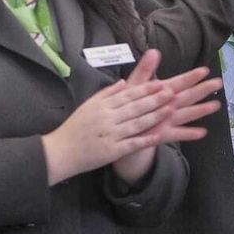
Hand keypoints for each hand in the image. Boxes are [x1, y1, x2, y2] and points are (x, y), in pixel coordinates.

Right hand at [42, 50, 217, 185]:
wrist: (60, 151)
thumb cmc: (75, 127)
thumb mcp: (88, 105)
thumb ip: (107, 93)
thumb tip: (123, 82)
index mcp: (102, 105)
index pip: (128, 95)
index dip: (146, 89)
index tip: (161, 83)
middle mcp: (107, 118)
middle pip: (135, 106)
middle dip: (155, 99)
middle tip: (173, 92)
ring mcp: (110, 134)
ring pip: (137, 123)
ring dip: (155, 116)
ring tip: (171, 109)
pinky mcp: (112, 151)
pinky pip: (132, 144)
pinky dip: (146, 139)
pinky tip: (160, 136)